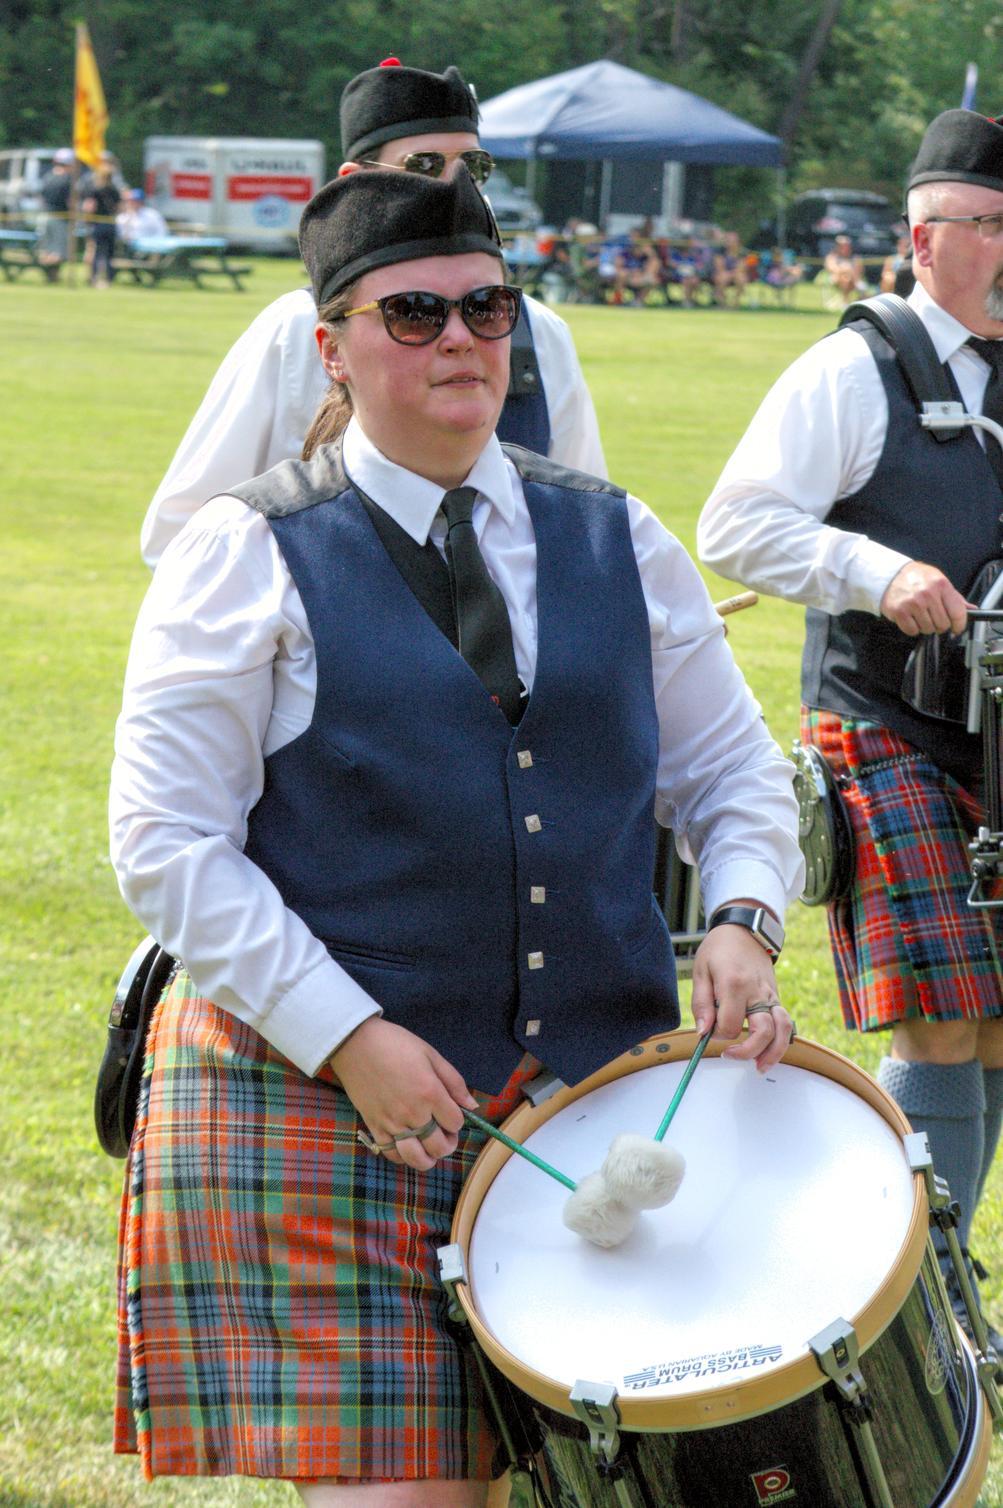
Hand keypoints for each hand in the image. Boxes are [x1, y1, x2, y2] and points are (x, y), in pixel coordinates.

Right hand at [329, 1017, 477, 1170]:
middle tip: (445, 1133)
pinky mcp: (374, 1127)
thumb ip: (454, 1082)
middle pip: (440, 1147)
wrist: (356, 1043)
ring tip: (429, 1147)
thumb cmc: (396, 1044)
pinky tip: (407, 1145)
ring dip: (428, 1158)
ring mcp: (392, 1123)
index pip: (456, 1123)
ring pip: (417, 1159)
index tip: (452, 1114)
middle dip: (448, 1144)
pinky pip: (392, 1154)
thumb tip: (472, 1105)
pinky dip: (403, 1156)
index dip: (458, 1121)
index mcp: (431, 1093)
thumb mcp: (431, 1055)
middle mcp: (413, 1113)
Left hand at [690, 925, 793, 1072]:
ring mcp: (771, 995)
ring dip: (774, 1053)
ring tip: (760, 1067)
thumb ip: (701, 1004)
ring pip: (782, 1030)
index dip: (717, 1035)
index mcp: (734, 985)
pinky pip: (786, 1022)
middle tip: (730, 1056)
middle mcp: (757, 992)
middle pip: (763, 1032)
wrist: (745, 930)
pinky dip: (782, 1040)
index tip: (709, 1031)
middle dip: (747, 1051)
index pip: (729, 1025)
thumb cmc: (719, 950)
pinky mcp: (777, 997)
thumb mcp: (700, 971)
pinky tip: (770, 1052)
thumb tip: (703, 1032)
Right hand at [880, 561, 968, 636]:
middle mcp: (928, 594)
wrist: (891, 575)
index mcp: (941, 585)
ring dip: (925, 627)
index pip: (957, 612)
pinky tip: (911, 618)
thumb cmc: (917, 578)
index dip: (959, 625)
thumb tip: (971, 609)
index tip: (957, 628)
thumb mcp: (939, 581)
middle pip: (942, 624)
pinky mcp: (900, 612)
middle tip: (934, 618)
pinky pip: (912, 631)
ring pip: (928, 629)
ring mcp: (913, 603)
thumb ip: (955, 597)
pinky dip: (913, 628)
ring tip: (920, 616)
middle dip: (940, 625)